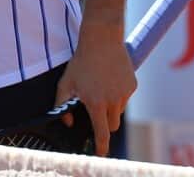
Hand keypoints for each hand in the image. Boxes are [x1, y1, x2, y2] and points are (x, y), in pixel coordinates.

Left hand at [54, 21, 136, 156]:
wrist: (101, 39)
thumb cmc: (80, 62)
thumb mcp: (65, 82)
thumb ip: (61, 104)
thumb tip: (67, 122)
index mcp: (96, 103)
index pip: (102, 132)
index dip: (101, 146)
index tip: (101, 154)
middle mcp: (113, 101)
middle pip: (112, 125)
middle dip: (105, 123)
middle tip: (96, 110)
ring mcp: (125, 93)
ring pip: (118, 111)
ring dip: (111, 106)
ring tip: (100, 87)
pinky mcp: (132, 85)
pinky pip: (125, 97)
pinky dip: (118, 94)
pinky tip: (109, 78)